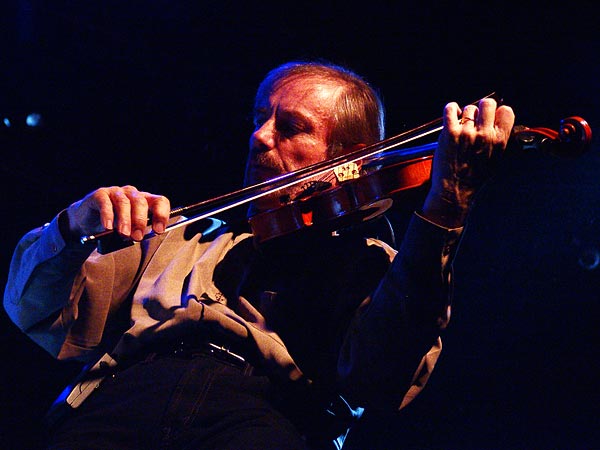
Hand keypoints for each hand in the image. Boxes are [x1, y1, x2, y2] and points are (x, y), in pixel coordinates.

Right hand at [64, 185, 170, 240]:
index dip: (161, 215)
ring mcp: (116, 192)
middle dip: (140, 221)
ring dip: (125, 220)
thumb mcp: (130, 229)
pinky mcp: (100, 195)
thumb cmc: (114, 226)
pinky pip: (106, 203)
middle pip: (141, 203)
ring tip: (124, 234)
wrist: (88, 223)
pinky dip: (108, 215)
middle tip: (138, 236)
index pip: (160, 201)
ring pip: (124, 203)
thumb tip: (142, 236)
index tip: (158, 230)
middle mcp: (132, 194)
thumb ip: (138, 230)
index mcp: (145, 201)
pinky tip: (108, 226)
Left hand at [422, 98, 514, 227]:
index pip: (506, 111)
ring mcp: (466, 132)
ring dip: (466, 115)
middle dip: (483, 108)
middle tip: (478, 117)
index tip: (493, 117)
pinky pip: (450, 109)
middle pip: (487, 103)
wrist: (455, 190)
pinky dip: (451, 109)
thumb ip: (500, 139)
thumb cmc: (475, 177)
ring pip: (469, 108)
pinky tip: (453, 115)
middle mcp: (484, 135)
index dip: (499, 112)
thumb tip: (501, 122)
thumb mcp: (497, 159)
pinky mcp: (449, 133)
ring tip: (464, 126)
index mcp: (499, 141)